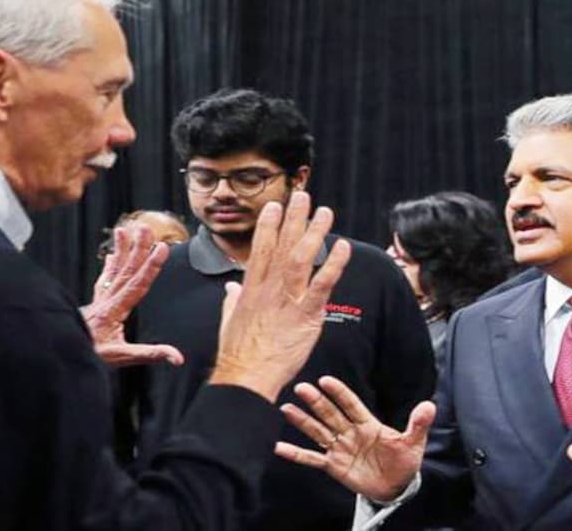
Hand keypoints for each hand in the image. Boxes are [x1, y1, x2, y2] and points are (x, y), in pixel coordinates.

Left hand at [81, 225, 183, 366]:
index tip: (162, 248)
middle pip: (126, 271)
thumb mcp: (122, 358)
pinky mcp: (96, 305)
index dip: (151, 266)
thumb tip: (176, 357)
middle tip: (146, 228)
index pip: (138, 284)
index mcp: (114, 311)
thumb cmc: (91, 355)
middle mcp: (107, 302)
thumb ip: (150, 354)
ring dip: (122, 250)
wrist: (62, 354)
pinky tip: (112, 256)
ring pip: (114, 271)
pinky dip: (110, 267)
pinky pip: (104, 281)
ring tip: (125, 230)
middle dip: (138, 248)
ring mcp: (100, 302)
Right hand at [209, 191, 349, 401]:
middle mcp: (269, 288)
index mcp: (251, 289)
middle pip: (282, 245)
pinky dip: (333, 264)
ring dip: (314, 232)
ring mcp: (288, 299)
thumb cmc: (238, 354)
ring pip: (301, 257)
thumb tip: (230, 289)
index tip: (274, 205)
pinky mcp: (306, 314)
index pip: (261, 248)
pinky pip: (323, 284)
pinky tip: (342, 247)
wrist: (247, 376)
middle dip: (293, 218)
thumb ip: (232, 301)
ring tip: (325, 212)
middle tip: (303, 196)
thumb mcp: (229, 321)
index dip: (268, 224)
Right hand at [275, 375, 435, 501]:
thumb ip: (417, 424)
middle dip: (316, 401)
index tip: (326, 380)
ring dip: (302, 421)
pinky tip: (280, 447)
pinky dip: (296, 454)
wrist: (396, 487)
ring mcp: (339, 448)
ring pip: (318, 431)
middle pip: (330, 414)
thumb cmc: (403, 461)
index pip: (351, 404)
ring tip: (287, 409)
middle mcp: (350, 432)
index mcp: (367, 423)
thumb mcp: (412, 442)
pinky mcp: (333, 465)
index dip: (339, 393)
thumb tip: (429, 405)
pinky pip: (312, 458)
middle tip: (302, 388)